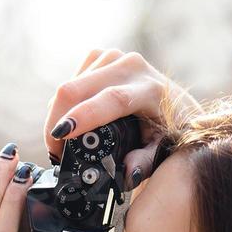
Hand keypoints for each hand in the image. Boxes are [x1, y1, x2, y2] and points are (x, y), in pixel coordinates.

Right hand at [44, 49, 199, 188]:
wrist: (177, 104)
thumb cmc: (169, 131)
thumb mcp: (163, 150)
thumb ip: (145, 163)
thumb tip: (129, 174)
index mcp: (151, 89)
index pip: (112, 99)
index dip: (83, 115)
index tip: (61, 133)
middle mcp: (132, 67)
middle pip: (77, 88)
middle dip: (56, 122)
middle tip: (55, 153)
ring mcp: (115, 58)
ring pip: (69, 85)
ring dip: (58, 114)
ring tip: (64, 140)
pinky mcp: (103, 56)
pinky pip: (72, 79)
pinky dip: (65, 102)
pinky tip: (73, 117)